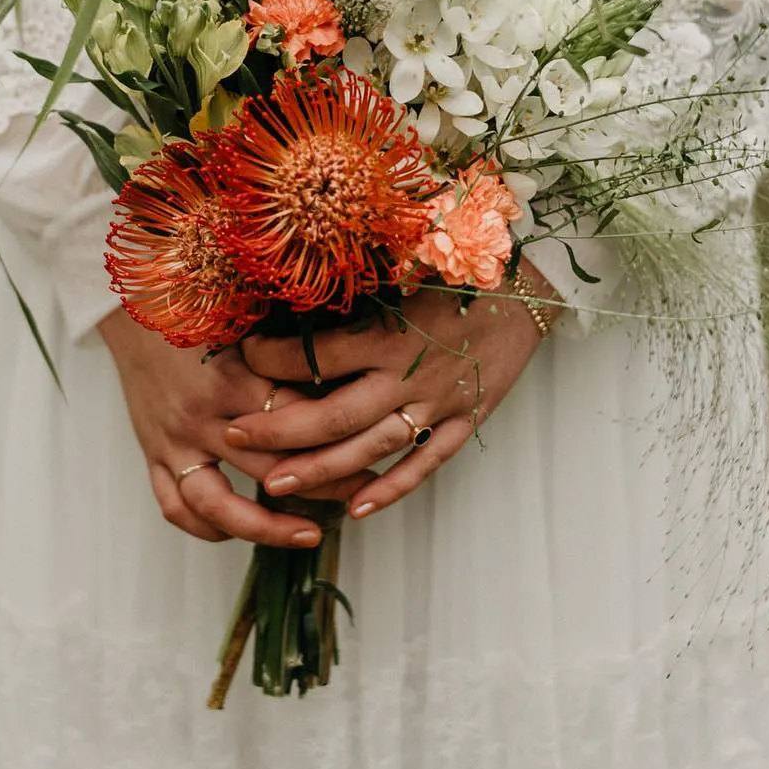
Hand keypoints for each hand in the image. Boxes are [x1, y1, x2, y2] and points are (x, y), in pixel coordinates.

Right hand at [97, 306, 370, 547]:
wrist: (129, 304)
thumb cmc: (195, 303)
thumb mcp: (244, 319)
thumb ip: (287, 349)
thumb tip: (348, 364)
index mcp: (229, 379)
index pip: (294, 421)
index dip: (337, 439)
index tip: (373, 449)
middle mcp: (201, 418)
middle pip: (269, 467)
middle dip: (322, 484)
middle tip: (362, 492)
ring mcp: (172, 442)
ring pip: (218, 505)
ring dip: (265, 528)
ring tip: (308, 536)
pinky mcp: (152, 454)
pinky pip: (175, 506)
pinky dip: (205, 527)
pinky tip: (237, 533)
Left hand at [224, 266, 553, 519]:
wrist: (534, 284)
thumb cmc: (466, 262)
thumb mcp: (411, 258)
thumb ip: (361, 274)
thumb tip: (305, 269)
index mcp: (394, 330)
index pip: (318, 354)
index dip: (272, 359)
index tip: (239, 354)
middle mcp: (412, 373)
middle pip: (334, 415)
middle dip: (278, 429)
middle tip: (233, 436)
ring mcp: (439, 403)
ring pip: (370, 449)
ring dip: (320, 470)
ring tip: (274, 485)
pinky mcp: (464, 420)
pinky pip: (424, 463)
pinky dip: (391, 489)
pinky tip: (355, 509)